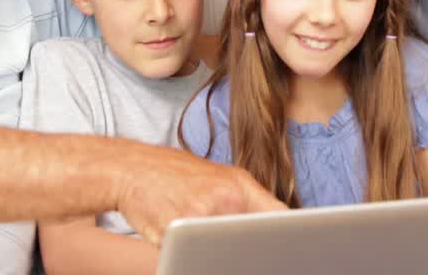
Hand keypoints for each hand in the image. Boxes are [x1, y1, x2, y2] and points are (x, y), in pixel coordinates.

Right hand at [117, 144, 284, 244]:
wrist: (131, 169)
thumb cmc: (172, 173)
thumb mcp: (215, 177)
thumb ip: (242, 200)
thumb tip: (271, 224)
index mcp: (239, 185)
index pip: (279, 215)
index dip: (291, 236)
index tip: (296, 248)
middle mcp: (225, 199)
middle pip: (255, 240)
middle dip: (254, 251)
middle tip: (251, 254)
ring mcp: (201, 217)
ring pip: (224, 252)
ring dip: (220, 256)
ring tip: (206, 245)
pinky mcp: (177, 233)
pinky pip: (193, 256)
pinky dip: (192, 257)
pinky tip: (183, 245)